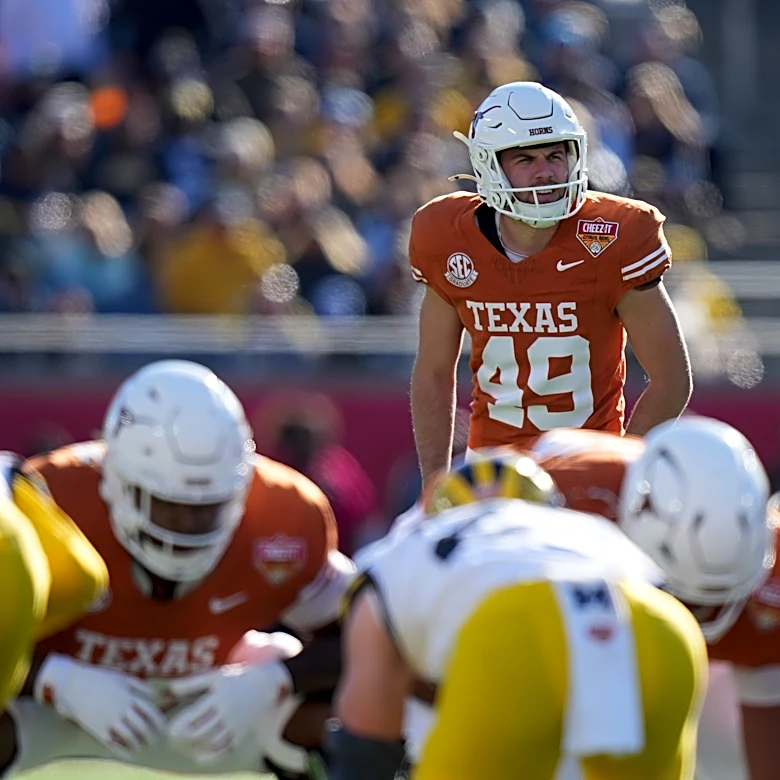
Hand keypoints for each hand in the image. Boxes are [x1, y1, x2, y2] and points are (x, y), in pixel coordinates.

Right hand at [35, 653, 165, 757]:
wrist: (73, 685)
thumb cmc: (99, 678)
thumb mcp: (121, 677)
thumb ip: (139, 685)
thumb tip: (154, 694)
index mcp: (129, 696)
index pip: (151, 712)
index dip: (159, 722)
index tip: (164, 728)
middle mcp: (122, 709)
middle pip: (142, 726)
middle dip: (152, 736)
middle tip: (156, 741)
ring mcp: (110, 721)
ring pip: (130, 737)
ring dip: (139, 744)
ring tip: (144, 747)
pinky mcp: (98, 730)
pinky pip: (113, 744)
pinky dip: (124, 751)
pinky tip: (130, 755)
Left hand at [166, 659, 292, 763]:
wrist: (266, 684)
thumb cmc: (237, 677)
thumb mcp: (215, 676)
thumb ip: (193, 683)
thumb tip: (172, 688)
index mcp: (219, 697)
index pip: (194, 716)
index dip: (179, 725)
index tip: (169, 728)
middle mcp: (228, 712)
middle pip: (201, 732)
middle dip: (184, 738)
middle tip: (172, 739)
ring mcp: (236, 724)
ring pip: (212, 742)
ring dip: (195, 747)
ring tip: (183, 745)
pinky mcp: (242, 733)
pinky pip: (225, 749)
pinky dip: (211, 756)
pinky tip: (198, 756)